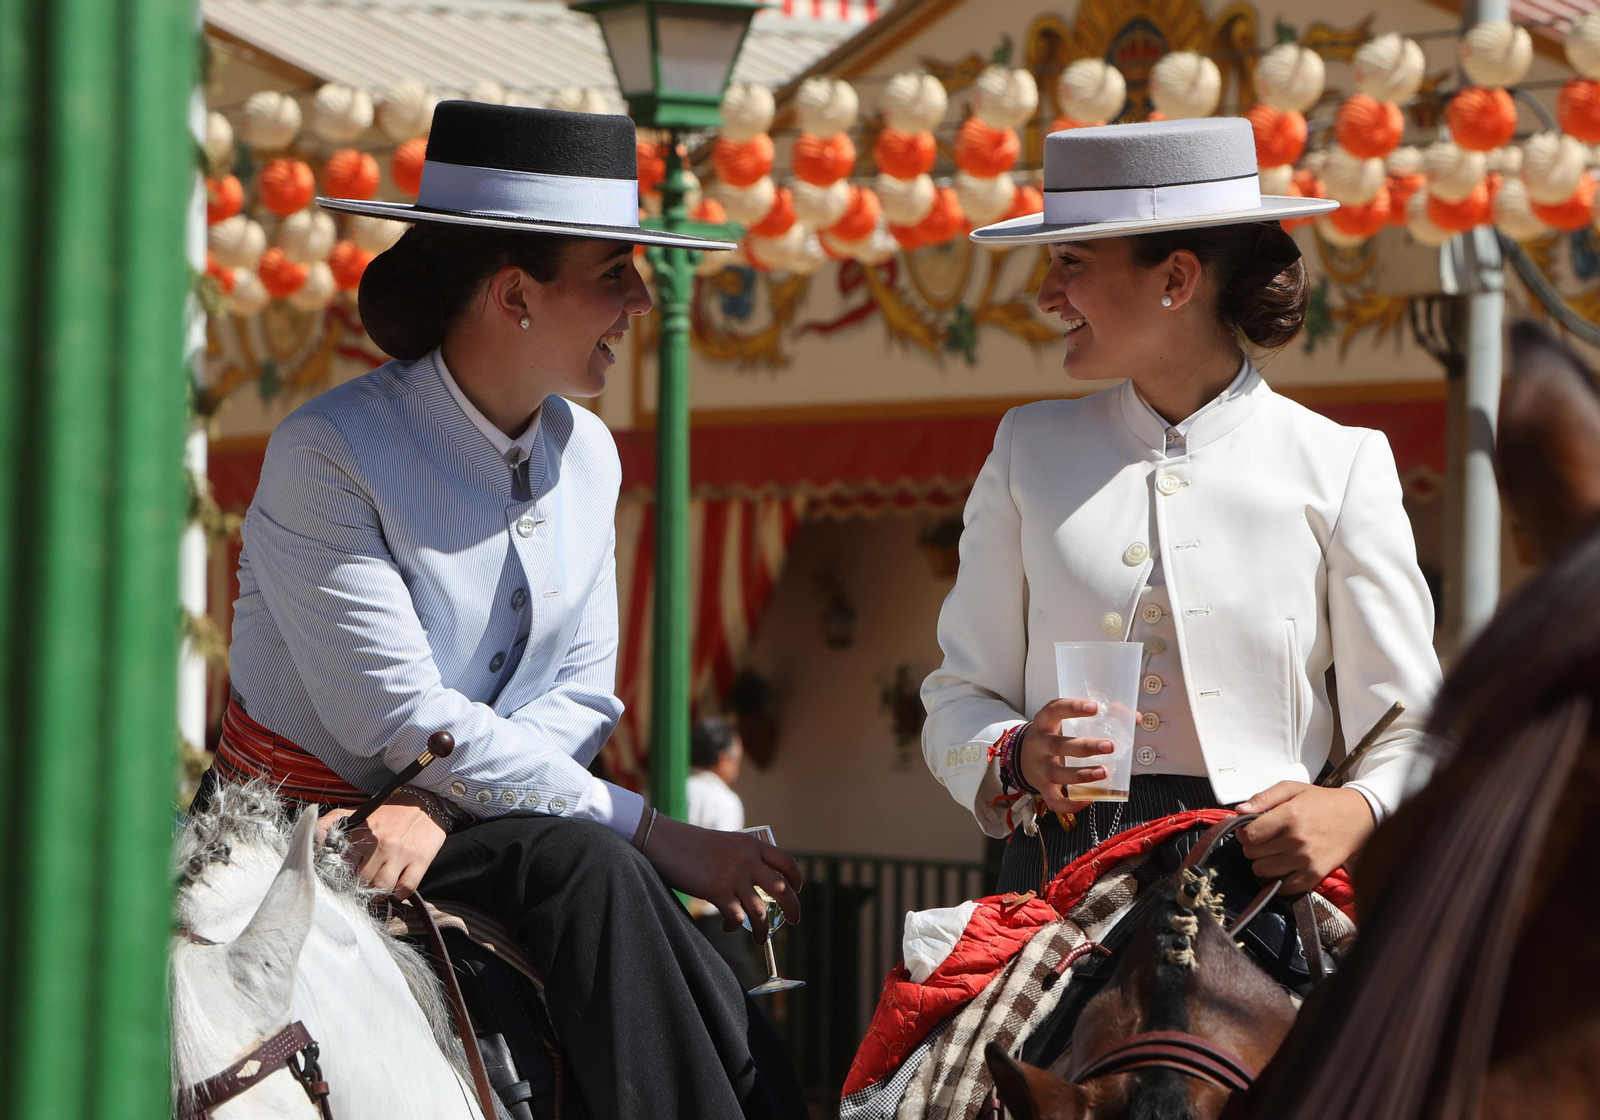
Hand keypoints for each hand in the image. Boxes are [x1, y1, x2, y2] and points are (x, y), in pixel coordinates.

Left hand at [317, 793, 446, 899]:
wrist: (426, 801)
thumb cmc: (389, 811)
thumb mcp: (358, 813)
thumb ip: (331, 824)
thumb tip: (313, 841)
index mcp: (362, 832)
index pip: (345, 865)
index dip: (345, 876)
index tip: (348, 879)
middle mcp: (380, 843)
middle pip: (362, 880)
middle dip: (361, 887)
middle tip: (364, 887)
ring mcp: (401, 852)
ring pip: (382, 887)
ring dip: (379, 893)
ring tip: (379, 890)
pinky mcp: (420, 858)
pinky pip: (406, 888)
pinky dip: (400, 894)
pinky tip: (397, 888)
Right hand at [640, 816, 802, 940]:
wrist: (665, 840)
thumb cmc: (692, 843)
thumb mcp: (726, 842)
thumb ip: (743, 857)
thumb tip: (755, 882)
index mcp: (752, 845)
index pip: (787, 862)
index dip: (796, 879)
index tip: (796, 890)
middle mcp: (748, 860)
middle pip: (783, 889)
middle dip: (793, 908)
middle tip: (794, 920)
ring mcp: (733, 876)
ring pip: (760, 911)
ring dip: (763, 929)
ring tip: (761, 939)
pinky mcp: (717, 891)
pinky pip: (737, 918)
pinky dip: (735, 927)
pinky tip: (728, 927)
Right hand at [1019, 698, 1116, 814]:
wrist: (1024, 757)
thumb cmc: (1055, 736)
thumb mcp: (1066, 722)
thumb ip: (1099, 717)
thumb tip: (1133, 718)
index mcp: (1044, 722)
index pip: (1054, 709)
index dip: (1073, 707)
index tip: (1095, 708)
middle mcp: (1039, 744)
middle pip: (1058, 745)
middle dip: (1085, 747)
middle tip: (1111, 746)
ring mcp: (1039, 767)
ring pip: (1057, 773)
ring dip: (1081, 775)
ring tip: (1104, 772)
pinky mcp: (1042, 787)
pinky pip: (1054, 799)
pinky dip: (1071, 803)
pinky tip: (1090, 799)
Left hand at [1235, 782, 1374, 893]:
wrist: (1358, 818)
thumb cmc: (1322, 802)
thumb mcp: (1292, 789)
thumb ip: (1263, 797)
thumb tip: (1239, 811)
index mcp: (1288, 815)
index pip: (1248, 835)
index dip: (1244, 834)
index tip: (1250, 831)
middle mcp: (1295, 839)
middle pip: (1252, 854)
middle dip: (1253, 847)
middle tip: (1265, 841)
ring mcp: (1305, 859)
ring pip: (1262, 871)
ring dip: (1263, 863)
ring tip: (1274, 853)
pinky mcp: (1315, 874)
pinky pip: (1284, 887)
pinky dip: (1279, 881)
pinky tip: (1284, 868)